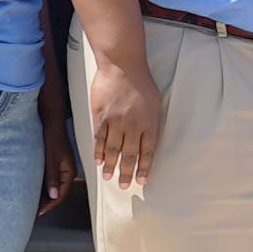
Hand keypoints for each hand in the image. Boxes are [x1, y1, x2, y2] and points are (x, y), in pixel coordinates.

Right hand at [85, 48, 164, 189]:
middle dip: (127, 173)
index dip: (144, 168)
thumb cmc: (141, 82)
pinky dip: (97, 152)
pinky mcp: (100, 116)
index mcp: (149, 123)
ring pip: (112, 150)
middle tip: (124, 186)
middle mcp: (133, 125)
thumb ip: (151, 122)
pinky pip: (99, 138)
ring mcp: (115, 121)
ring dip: (110, 166)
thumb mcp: (155, 102)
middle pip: (129, 155)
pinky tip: (97, 161)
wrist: (122, 65)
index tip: (141, 181)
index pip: (147, 152)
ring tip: (108, 177)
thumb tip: (148, 140)